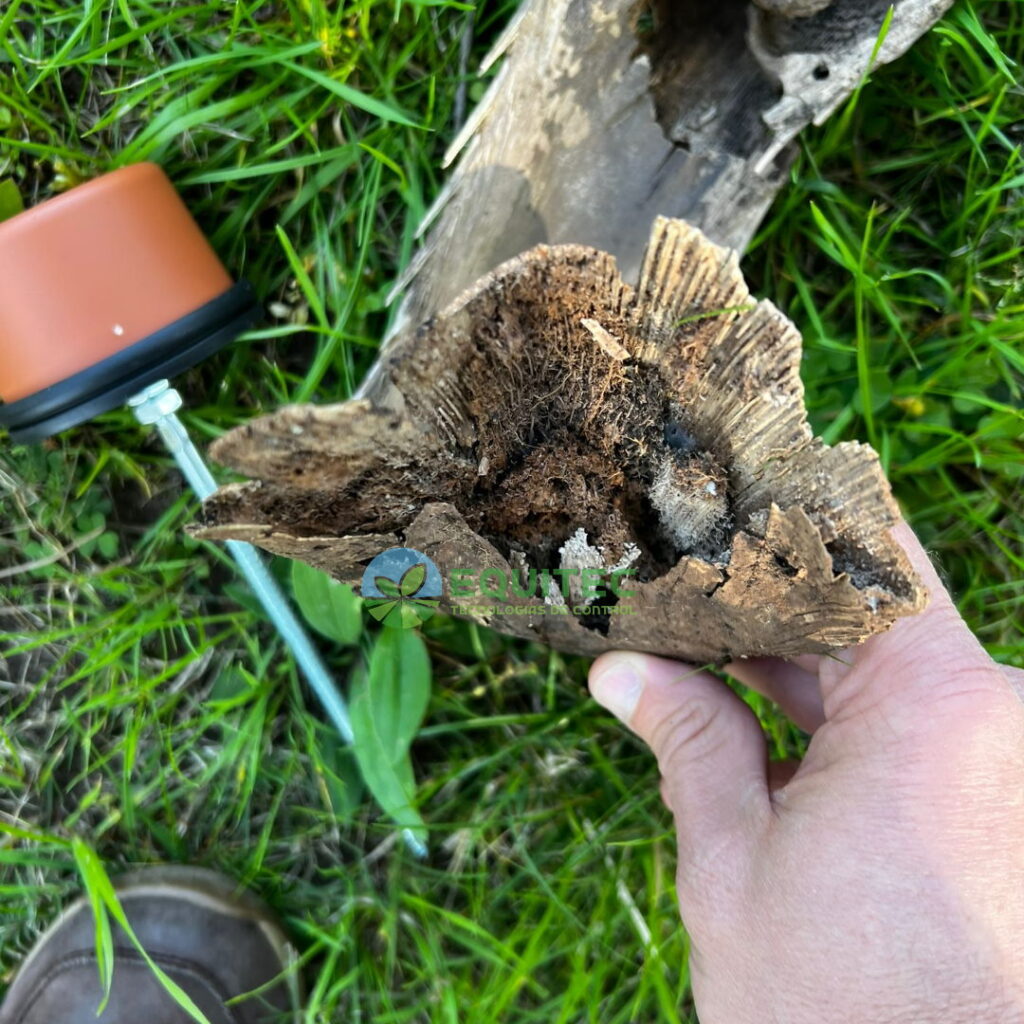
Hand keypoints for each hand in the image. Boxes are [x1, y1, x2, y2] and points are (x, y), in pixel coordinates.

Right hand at [589, 522, 1023, 1023]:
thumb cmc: (837, 1017)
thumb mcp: (735, 866)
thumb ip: (689, 743)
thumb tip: (623, 672)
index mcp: (943, 711)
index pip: (871, 553)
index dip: (789, 513)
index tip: (719, 485)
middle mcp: (998, 721)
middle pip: (867, 609)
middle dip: (765, 593)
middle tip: (672, 567)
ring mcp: (1000, 766)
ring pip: (881, 667)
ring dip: (790, 656)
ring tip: (689, 632)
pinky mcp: (991, 806)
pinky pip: (905, 726)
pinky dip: (829, 712)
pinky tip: (745, 697)